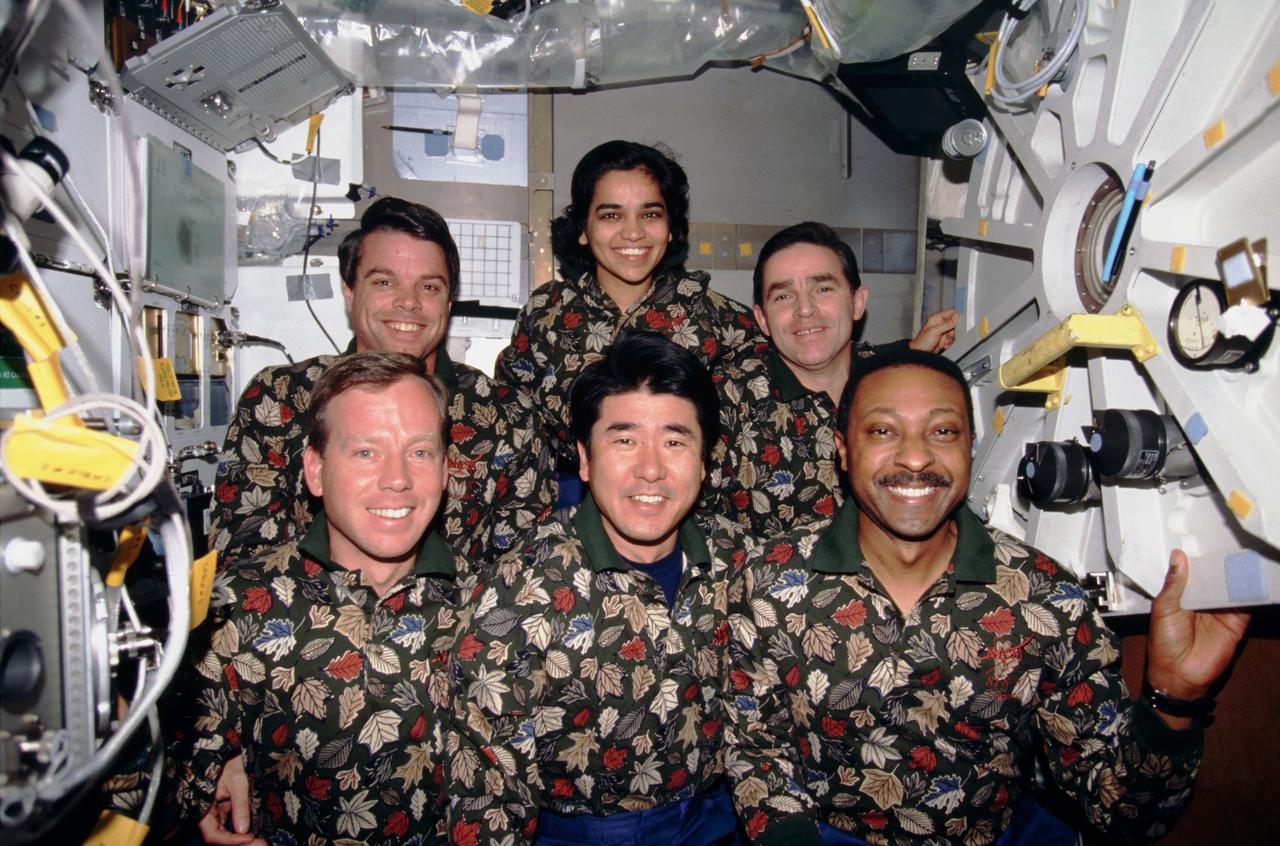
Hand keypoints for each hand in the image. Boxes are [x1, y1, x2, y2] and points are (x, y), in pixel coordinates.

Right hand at [197, 753, 264, 845]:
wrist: (232, 751)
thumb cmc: (230, 761)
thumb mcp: (238, 781)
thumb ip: (239, 805)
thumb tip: (242, 830)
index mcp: (204, 808)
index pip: (212, 835)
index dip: (229, 841)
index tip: (248, 838)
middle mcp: (209, 815)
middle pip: (220, 839)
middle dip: (239, 845)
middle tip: (261, 845)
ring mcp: (218, 814)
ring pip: (226, 836)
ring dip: (243, 842)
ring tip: (261, 843)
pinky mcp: (226, 812)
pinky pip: (232, 828)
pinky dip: (244, 834)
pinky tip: (257, 836)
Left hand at [909, 309, 958, 352]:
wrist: (919, 355)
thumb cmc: (921, 342)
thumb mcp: (934, 331)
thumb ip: (946, 323)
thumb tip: (956, 315)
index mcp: (936, 319)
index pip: (950, 313)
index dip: (956, 316)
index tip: (961, 321)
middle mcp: (940, 325)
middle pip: (954, 324)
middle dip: (954, 331)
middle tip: (949, 335)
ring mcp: (942, 333)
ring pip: (954, 333)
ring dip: (951, 338)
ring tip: (944, 342)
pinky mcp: (944, 341)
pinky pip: (952, 340)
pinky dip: (950, 343)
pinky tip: (944, 345)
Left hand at [1144, 550, 1249, 725]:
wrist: (1180, 675)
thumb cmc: (1164, 643)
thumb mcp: (1164, 609)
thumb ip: (1174, 584)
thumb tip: (1178, 556)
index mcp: (1183, 593)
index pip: (1194, 570)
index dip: (1199, 556)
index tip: (1205, 534)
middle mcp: (1203, 598)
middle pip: (1216, 575)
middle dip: (1222, 560)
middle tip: (1231, 536)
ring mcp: (1221, 609)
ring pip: (1233, 586)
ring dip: (1239, 572)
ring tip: (1247, 551)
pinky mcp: (1237, 621)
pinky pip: (1246, 603)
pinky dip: (1252, 591)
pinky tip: (1256, 576)